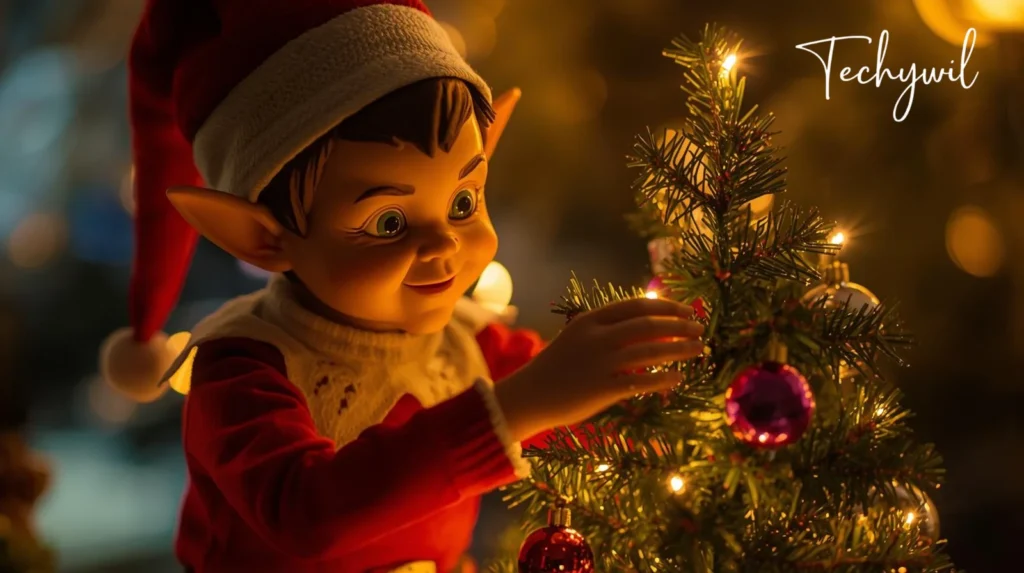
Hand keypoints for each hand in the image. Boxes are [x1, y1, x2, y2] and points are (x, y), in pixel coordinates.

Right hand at [494, 297, 703, 441]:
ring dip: (680, 349)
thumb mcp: (578, 338)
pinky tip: (677, 378)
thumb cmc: (557, 368)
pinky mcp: (603, 389)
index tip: (686, 310)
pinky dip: (663, 378)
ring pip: (651, 351)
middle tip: (700, 329)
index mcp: (590, 320)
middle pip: (648, 325)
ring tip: (698, 350)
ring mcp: (600, 363)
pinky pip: (642, 381)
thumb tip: (647, 325)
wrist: (528, 396)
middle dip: (679, 326)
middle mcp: (597, 337)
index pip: (636, 306)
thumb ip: (607, 330)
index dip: (665, 306)